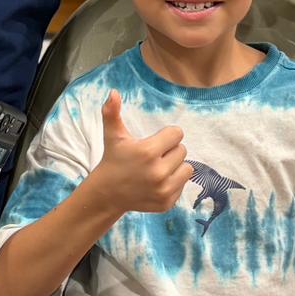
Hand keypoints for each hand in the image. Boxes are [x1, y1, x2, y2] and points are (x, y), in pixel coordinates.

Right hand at [89, 91, 193, 215]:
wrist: (107, 194)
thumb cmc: (113, 159)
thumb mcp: (113, 135)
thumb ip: (112, 112)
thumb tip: (113, 92)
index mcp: (148, 152)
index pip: (177, 134)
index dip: (166, 136)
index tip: (153, 142)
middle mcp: (158, 172)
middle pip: (182, 150)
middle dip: (169, 151)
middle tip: (153, 157)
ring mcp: (163, 190)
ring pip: (187, 168)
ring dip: (175, 166)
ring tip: (157, 169)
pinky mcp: (167, 203)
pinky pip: (183, 185)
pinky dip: (173, 182)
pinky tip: (157, 183)